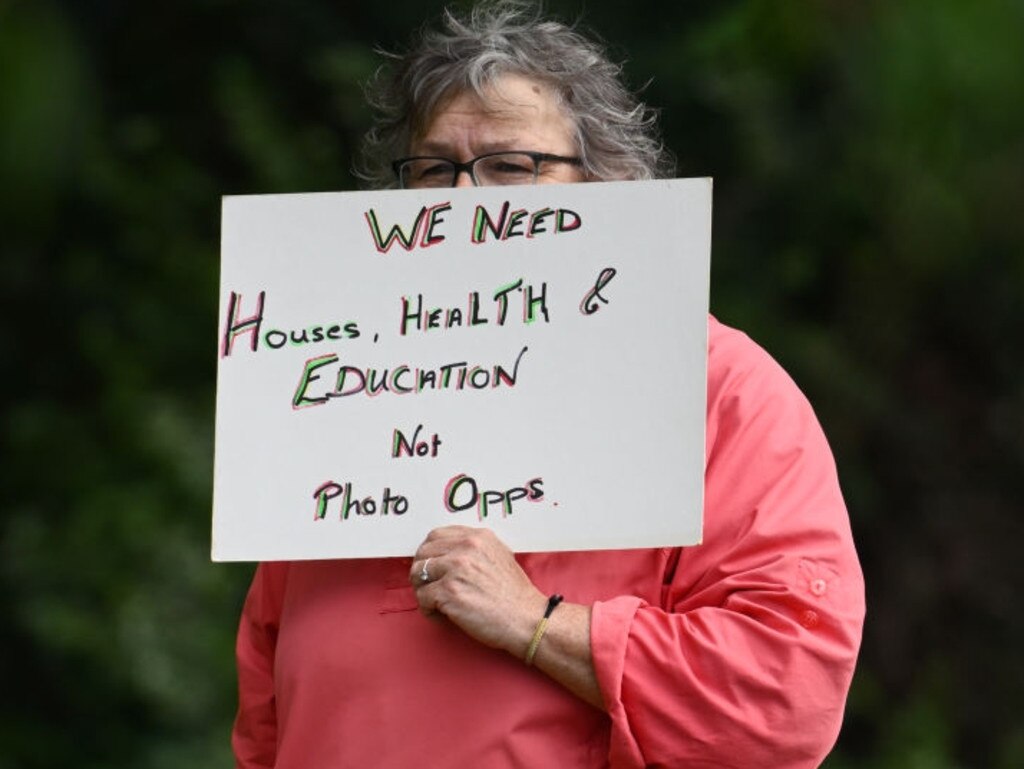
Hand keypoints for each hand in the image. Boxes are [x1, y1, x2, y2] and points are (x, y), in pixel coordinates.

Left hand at [410, 526, 545, 655]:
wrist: (526, 618)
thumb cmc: (514, 594)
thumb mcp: (499, 556)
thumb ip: (475, 549)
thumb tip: (447, 553)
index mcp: (477, 537)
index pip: (435, 535)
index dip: (430, 553)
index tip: (433, 568)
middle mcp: (465, 547)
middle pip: (423, 553)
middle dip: (423, 572)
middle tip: (432, 589)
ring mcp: (456, 569)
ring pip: (418, 573)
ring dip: (423, 590)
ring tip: (438, 604)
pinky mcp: (449, 592)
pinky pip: (422, 597)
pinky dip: (429, 610)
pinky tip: (444, 616)